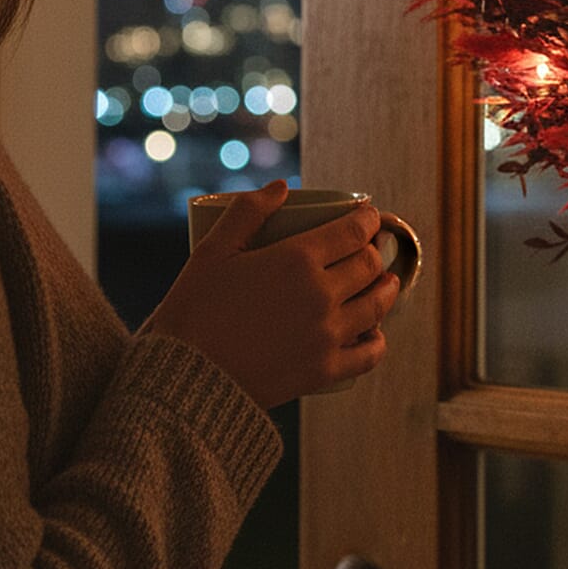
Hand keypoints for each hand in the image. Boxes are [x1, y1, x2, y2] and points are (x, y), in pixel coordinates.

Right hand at [142, 180, 401, 409]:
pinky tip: (375, 333)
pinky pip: (369, 354)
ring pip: (377, 305)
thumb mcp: (212, 252)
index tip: (367, 218)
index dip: (367, 220)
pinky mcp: (324, 371)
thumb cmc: (191, 312)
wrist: (180, 382)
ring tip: (387, 283)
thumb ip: (248, 212)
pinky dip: (377, 340)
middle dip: (374, 253)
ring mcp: (326, 334)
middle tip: (369, 251)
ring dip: (387, 289)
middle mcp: (320, 294)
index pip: (354, 230)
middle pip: (369, 265)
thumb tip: (282, 186)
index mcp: (297, 259)